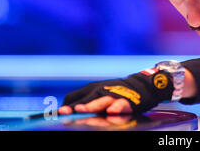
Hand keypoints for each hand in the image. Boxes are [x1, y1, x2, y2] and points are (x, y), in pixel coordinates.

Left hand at [58, 70, 172, 114]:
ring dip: (91, 106)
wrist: (143, 85)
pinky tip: (112, 111)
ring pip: (101, 102)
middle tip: (64, 115)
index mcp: (92, 89)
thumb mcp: (99, 92)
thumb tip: (64, 109)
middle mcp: (101, 91)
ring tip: (82, 110)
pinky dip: (116, 107)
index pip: (74, 97)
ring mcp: (114, 95)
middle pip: (85, 100)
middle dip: (75, 108)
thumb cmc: (117, 91)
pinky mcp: (127, 100)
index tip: (57, 114)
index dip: (65, 107)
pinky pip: (121, 104)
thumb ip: (84, 100)